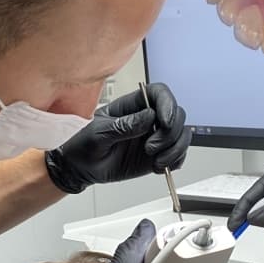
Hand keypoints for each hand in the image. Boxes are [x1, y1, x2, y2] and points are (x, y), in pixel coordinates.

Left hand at [45, 83, 190, 192]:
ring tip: (156, 161)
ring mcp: (155, 136)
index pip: (159, 93)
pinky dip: (176, 161)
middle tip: (150, 148)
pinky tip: (159, 166)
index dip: (167, 104)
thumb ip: (123, 126)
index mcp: (132, 106)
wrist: (81, 169)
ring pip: (181, 134)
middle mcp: (148, 118)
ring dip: (174, 149)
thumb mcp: (98, 134)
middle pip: (176, 114)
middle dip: (170, 133)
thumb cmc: (84, 146)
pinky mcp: (159, 154)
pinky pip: (178, 153)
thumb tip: (148, 117)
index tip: (164, 121)